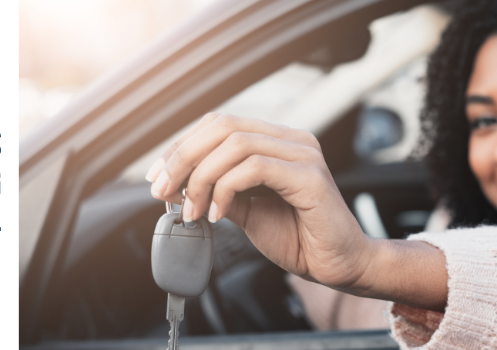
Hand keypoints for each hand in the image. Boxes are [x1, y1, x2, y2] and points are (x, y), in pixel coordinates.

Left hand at [145, 113, 374, 288]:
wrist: (339, 266)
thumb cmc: (300, 238)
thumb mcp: (246, 212)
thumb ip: (216, 192)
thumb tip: (174, 184)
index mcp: (277, 141)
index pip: (219, 125)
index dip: (182, 146)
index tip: (157, 177)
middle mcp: (292, 140)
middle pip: (223, 126)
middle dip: (183, 157)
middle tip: (163, 190)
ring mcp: (303, 154)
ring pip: (235, 144)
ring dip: (201, 177)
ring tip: (193, 210)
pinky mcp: (310, 176)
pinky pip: (255, 167)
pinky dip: (226, 189)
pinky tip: (217, 214)